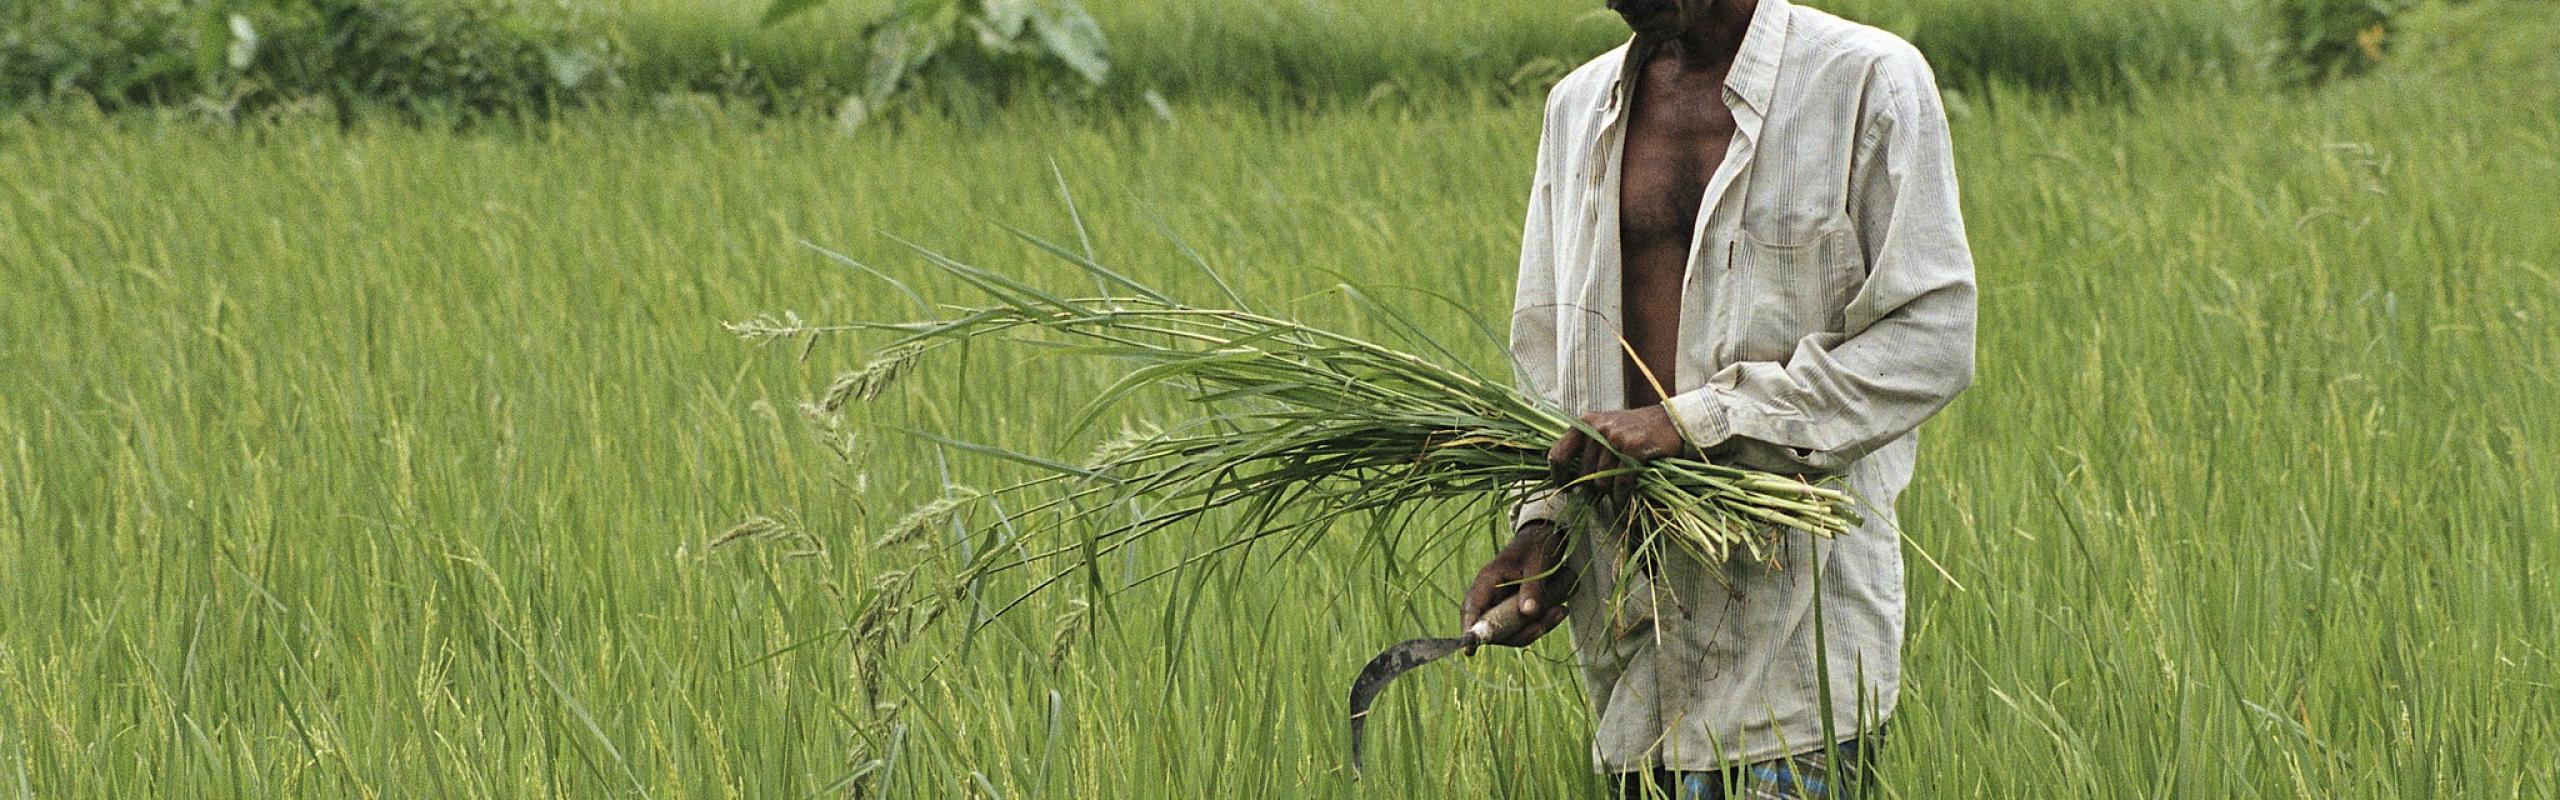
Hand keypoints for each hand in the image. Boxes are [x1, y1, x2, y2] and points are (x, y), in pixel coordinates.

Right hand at [1460, 520, 1574, 654]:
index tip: (1469, 649)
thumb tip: (1528, 613)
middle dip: (1518, 632)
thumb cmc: (1536, 546)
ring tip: (1560, 612)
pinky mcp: (1513, 608)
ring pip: (1509, 629)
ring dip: (1534, 628)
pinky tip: (1559, 611)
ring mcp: (1501, 603)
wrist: (1543, 538)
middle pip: (1491, 626)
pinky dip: (1540, 623)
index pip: (1472, 607)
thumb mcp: (1537, 564)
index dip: (1469, 629)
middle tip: (1543, 626)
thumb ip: (1532, 587)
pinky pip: (1522, 624)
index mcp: (1488, 579)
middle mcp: (1489, 594)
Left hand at [1547, 405, 1687, 497]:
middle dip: (1594, 485)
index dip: (1558, 475)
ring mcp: (1614, 437)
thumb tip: (1566, 476)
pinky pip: (1620, 483)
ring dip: (1611, 490)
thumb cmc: (1635, 430)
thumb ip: (1586, 446)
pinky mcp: (1632, 447)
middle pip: (1583, 474)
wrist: (1672, 422)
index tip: (1563, 487)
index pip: (1558, 454)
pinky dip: (1622, 494)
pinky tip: (1625, 496)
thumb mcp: (1606, 430)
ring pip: (1601, 481)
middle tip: (1609, 485)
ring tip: (1621, 485)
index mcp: (1585, 422)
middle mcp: (1597, 428)